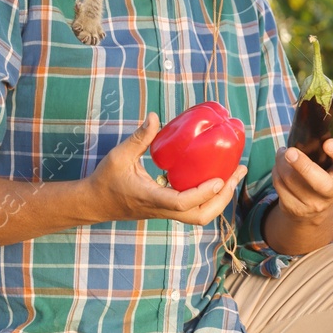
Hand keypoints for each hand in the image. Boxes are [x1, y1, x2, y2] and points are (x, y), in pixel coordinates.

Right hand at [84, 113, 247, 225]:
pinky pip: (194, 210)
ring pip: (200, 216)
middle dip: (223, 197)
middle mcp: (162, 209)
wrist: (94, 203)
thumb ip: (139, 137)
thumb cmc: (105, 180)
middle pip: (201, 216)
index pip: (181, 203)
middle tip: (237, 173)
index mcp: (151, 198)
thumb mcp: (119, 156)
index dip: (203, 193)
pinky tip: (217, 179)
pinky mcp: (168, 210)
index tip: (219, 179)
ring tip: (233, 176)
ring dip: (220, 199)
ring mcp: (166, 212)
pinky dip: (210, 198)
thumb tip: (154, 115)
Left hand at [272, 112, 332, 222]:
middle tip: (290, 152)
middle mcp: (332, 192)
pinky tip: (281, 166)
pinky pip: (279, 186)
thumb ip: (332, 133)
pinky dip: (276, 171)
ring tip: (284, 152)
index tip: (329, 143)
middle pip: (319, 182)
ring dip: (282, 162)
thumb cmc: (323, 169)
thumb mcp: (332, 155)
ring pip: (291, 180)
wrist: (313, 206)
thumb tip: (330, 109)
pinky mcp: (295, 209)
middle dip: (303, 166)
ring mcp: (313, 204)